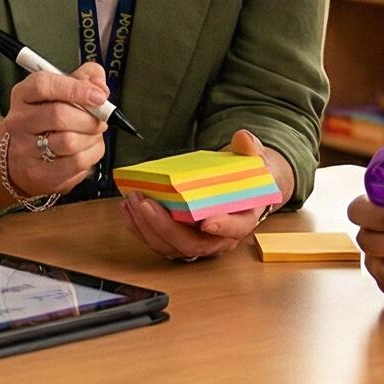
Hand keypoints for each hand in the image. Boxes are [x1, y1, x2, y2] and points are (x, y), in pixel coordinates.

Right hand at [0, 61, 112, 203]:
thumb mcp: (59, 92)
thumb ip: (83, 79)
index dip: (76, 89)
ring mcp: (25, 149)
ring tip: (92, 135)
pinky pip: (75, 164)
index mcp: (23, 95)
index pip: (44, 85)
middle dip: (89, 118)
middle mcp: (19, 121)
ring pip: (70, 142)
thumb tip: (99, 84)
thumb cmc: (46, 121)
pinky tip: (87, 151)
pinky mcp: (38, 173)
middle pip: (59, 115)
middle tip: (100, 120)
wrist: (18, 159)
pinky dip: (90, 156)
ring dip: (92, 138)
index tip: (99, 96)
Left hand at [119, 130, 285, 261]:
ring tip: (133, 202)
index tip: (206, 222)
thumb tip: (243, 138)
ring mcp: (198, 241)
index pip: (235, 229)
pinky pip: (158, 241)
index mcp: (243, 220)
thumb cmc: (248, 178)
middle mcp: (219, 238)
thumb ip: (250, 149)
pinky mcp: (180, 239)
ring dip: (148, 227)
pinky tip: (128, 209)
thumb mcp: (256, 160)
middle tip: (146, 204)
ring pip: (171, 246)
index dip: (222, 228)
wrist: (241, 190)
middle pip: (193, 243)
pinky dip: (140, 228)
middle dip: (166, 227)